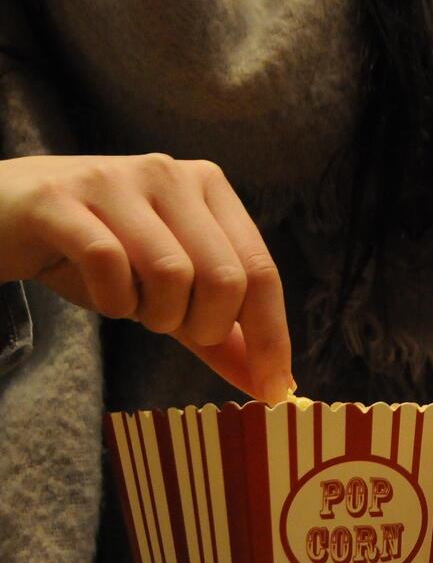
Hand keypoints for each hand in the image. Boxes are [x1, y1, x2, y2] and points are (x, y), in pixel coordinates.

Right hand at [0, 154, 291, 402]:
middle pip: (225, 277)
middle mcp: (170, 173)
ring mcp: (116, 180)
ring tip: (134, 307)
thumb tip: (275, 385)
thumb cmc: (97, 254)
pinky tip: (104, 296)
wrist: (2, 218)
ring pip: (171, 272)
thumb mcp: (170, 295)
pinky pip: (109, 264)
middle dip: (205, 326)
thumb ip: (222, 336)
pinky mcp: (63, 198)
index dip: (272, 337)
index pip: (261, 271)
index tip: (274, 389)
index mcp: (209, 188)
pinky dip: (112, 301)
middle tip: (173, 328)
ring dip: (155, 314)